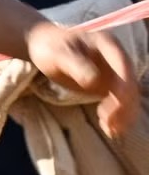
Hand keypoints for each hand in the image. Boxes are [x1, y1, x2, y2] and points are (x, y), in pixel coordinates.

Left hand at [25, 21, 139, 136]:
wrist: (45, 49)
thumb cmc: (51, 47)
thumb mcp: (58, 54)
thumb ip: (75, 65)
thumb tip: (93, 81)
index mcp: (107, 45)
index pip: (123, 65)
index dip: (124, 84)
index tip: (117, 100)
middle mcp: (117, 60)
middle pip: (130, 85)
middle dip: (124, 104)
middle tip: (108, 121)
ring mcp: (115, 75)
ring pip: (128, 97)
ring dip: (124, 115)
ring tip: (109, 129)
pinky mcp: (110, 88)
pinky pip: (120, 104)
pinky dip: (118, 117)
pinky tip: (109, 129)